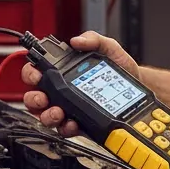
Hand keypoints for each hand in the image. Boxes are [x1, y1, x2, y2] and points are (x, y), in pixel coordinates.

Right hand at [21, 31, 140, 135]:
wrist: (138, 85)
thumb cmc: (120, 67)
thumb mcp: (108, 47)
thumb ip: (93, 39)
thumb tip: (77, 40)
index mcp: (62, 71)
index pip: (36, 71)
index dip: (31, 73)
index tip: (37, 76)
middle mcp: (61, 90)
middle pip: (35, 97)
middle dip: (35, 99)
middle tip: (44, 98)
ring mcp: (68, 108)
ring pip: (46, 115)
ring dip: (48, 116)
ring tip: (58, 113)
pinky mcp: (79, 122)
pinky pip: (65, 128)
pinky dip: (66, 127)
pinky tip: (73, 122)